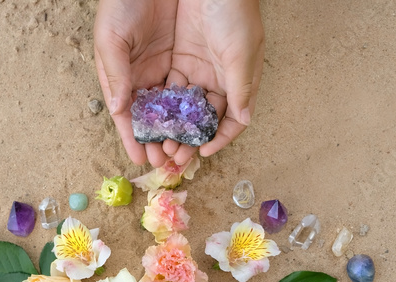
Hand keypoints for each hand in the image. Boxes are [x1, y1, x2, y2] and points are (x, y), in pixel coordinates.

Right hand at [94, 0, 178, 165]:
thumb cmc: (122, 2)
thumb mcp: (112, 38)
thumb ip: (116, 75)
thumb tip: (119, 110)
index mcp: (121, 75)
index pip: (127, 115)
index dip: (133, 138)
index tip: (140, 159)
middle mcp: (144, 77)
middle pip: (152, 117)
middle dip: (158, 140)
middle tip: (167, 161)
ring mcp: (166, 68)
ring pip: (173, 108)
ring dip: (177, 130)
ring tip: (184, 150)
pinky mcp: (186, 58)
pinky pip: (191, 89)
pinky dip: (194, 109)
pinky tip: (200, 126)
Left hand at [163, 0, 263, 164]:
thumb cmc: (234, 12)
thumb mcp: (240, 51)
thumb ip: (240, 88)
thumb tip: (244, 121)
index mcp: (239, 81)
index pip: (232, 119)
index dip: (219, 138)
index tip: (202, 151)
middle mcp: (219, 80)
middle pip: (205, 118)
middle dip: (191, 137)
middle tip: (175, 155)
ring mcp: (199, 70)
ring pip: (186, 107)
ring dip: (174, 126)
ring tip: (160, 142)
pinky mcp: (181, 58)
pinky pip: (171, 87)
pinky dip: (163, 104)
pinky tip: (152, 119)